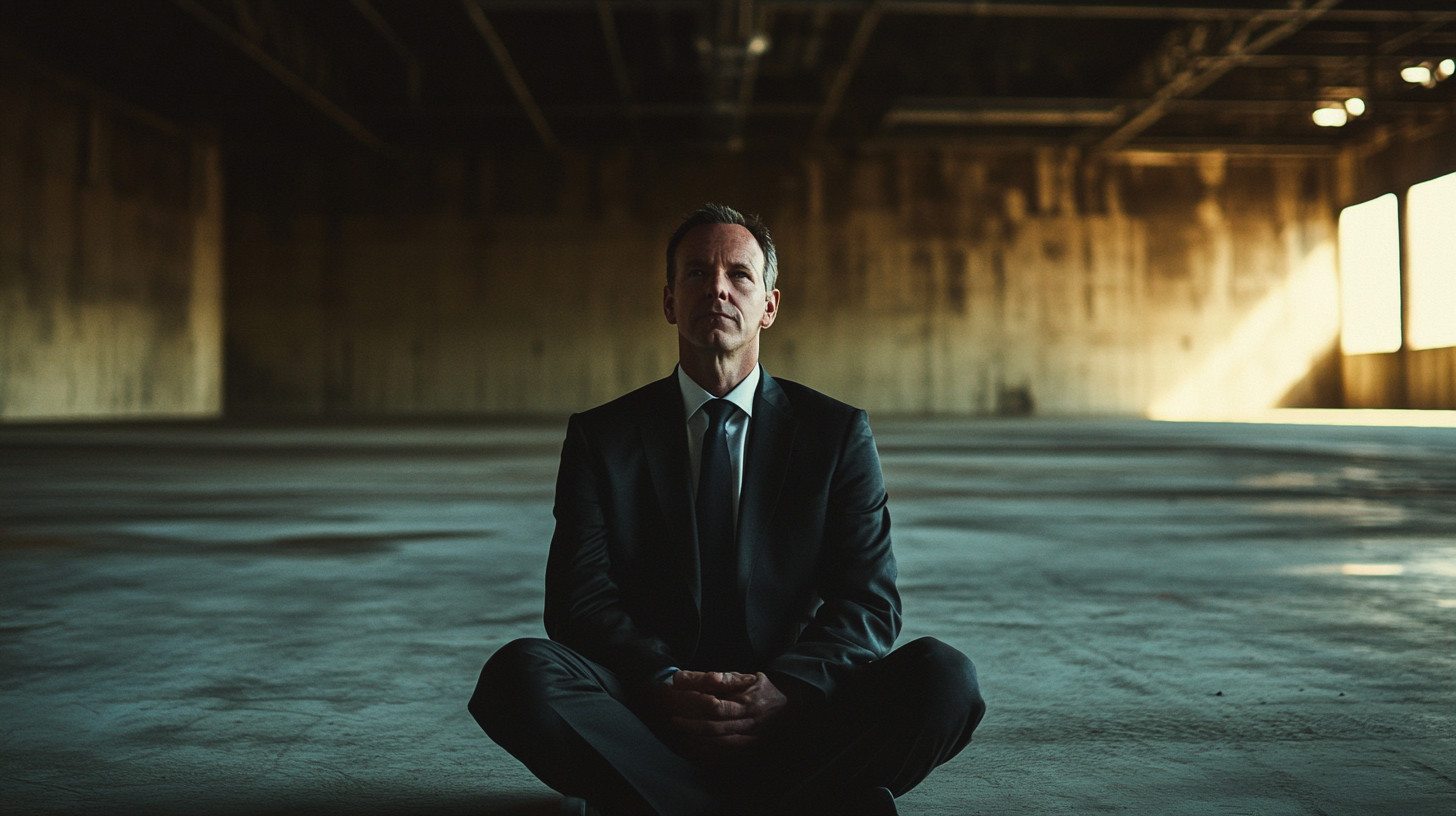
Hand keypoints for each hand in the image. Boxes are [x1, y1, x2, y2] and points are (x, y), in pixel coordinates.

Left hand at [652, 670, 790, 751]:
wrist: (789, 706)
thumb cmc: (761, 688)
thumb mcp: (743, 677)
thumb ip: (717, 678)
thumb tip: (684, 678)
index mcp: (748, 702)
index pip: (718, 706)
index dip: (697, 704)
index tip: (681, 700)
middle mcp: (749, 722)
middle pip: (716, 728)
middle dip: (692, 726)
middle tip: (675, 721)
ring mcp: (750, 737)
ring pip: (720, 742)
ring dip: (698, 739)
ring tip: (682, 732)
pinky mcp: (750, 747)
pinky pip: (726, 752)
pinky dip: (709, 750)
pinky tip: (697, 744)